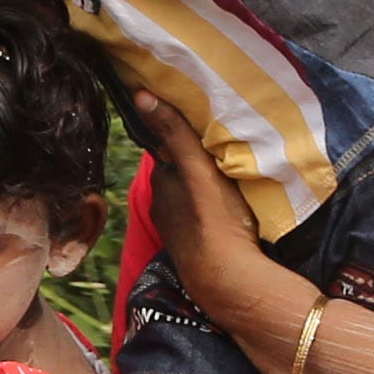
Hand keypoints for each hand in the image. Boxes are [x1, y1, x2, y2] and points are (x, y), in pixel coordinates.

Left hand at [134, 90, 304, 331]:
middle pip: (181, 172)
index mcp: (160, 183)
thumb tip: (140, 94)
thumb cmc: (213, 218)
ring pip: (191, 196)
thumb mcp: (196, 169)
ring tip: (233, 175)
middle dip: (196, 161)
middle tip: (226, 147)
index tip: (206, 126)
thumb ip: (174, 133)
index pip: (170, 149)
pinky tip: (231, 210)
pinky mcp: (195, 247)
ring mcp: (178, 229)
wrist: (227, 279)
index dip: (185, 137)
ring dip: (205, 186)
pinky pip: (203, 218)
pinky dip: (212, 210)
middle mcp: (162, 206)